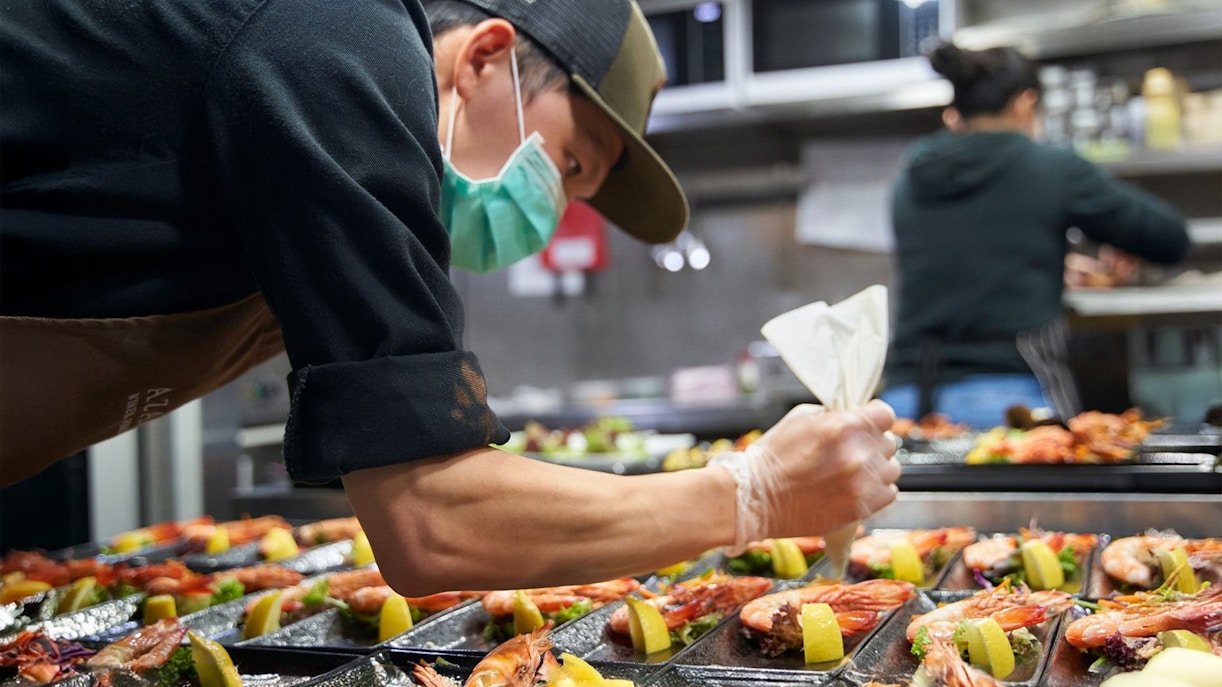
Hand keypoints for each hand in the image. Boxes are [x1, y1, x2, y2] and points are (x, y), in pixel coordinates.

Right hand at [711, 400, 900, 552]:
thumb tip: (855, 416)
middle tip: (853, 451)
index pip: (885, 414)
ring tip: (855, 472)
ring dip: (877, 469)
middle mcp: (857, 454)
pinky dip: (876, 491)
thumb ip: (835, 415)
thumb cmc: (772, 457)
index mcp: (843, 426)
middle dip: (872, 444)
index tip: (868, 424)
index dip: (876, 418)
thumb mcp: (800, 418)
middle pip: (889, 442)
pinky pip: (888, 494)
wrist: (755, 498)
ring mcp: (860, 484)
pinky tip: (856, 489)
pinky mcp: (859, 509)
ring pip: (892, 470)